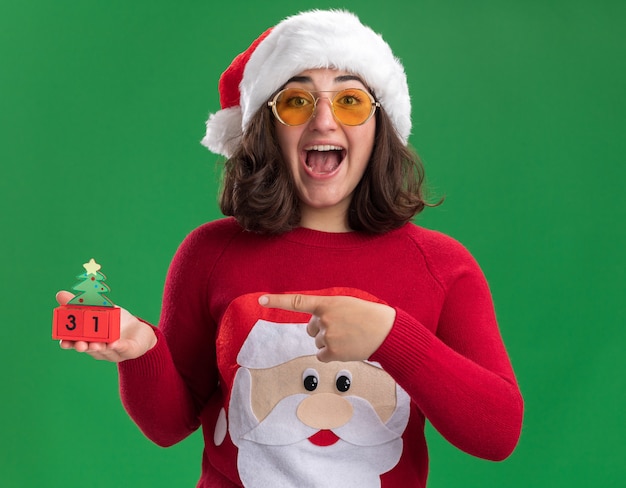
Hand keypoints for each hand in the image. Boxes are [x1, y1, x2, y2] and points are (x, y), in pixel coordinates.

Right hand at [56, 291, 156, 362]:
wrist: (139, 330)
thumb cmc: (114, 321)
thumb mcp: (98, 309)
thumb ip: (79, 304)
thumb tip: (59, 294)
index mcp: (89, 340)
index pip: (75, 344)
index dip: (69, 344)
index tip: (63, 342)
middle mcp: (99, 348)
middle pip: (88, 349)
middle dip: (83, 347)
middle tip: (79, 344)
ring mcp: (114, 351)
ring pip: (105, 350)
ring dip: (99, 347)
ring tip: (95, 344)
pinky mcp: (129, 349)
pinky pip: (123, 348)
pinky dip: (118, 346)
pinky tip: (114, 343)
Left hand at [258, 293, 395, 361]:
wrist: (385, 330)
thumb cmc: (367, 315)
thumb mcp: (346, 304)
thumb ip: (327, 311)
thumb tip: (315, 329)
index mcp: (327, 303)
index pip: (297, 301)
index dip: (277, 300)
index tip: (260, 299)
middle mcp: (324, 319)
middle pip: (311, 329)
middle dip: (323, 330)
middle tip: (343, 327)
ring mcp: (328, 336)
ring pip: (318, 343)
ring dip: (330, 342)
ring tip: (349, 337)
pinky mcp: (333, 351)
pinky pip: (322, 355)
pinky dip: (331, 354)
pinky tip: (346, 348)